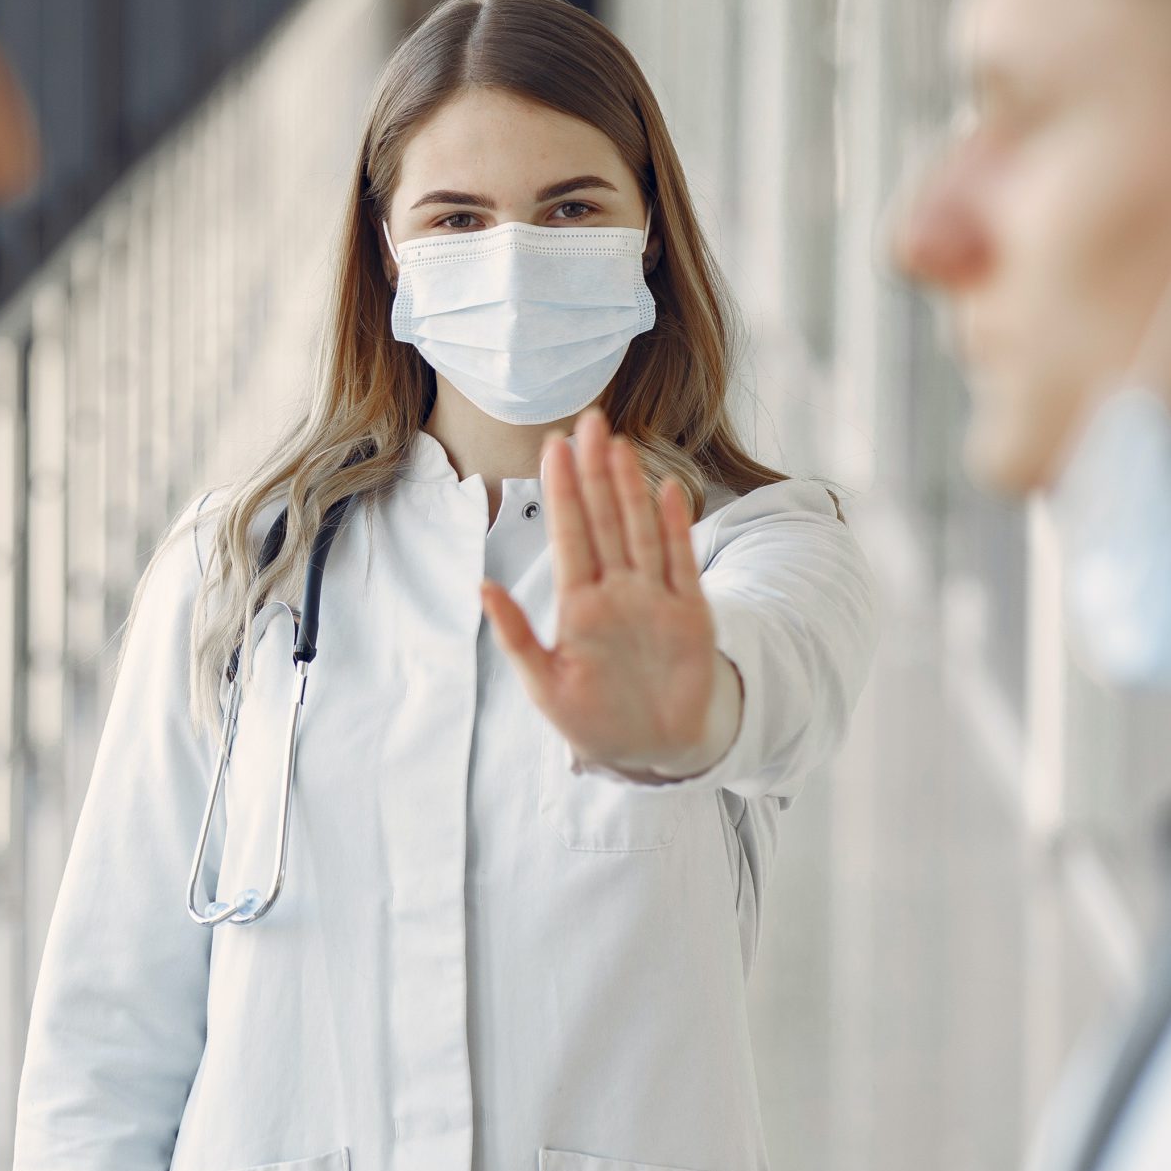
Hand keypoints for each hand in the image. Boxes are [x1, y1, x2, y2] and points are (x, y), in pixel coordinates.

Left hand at [479, 410, 741, 780]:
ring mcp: (654, 598)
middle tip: (587, 422)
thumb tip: (480, 588)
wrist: (655, 749)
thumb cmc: (595, 719)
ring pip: (640, 530)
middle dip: (594, 472)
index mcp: (579, 605)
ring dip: (630, 489)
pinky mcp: (690, 613)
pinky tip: (667, 490)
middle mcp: (617, 591)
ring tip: (618, 445)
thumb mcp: (545, 685)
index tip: (553, 447)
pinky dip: (675, 528)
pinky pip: (681, 562)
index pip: (570, 535)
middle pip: (604, 520)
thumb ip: (516, 637)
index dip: (563, 491)